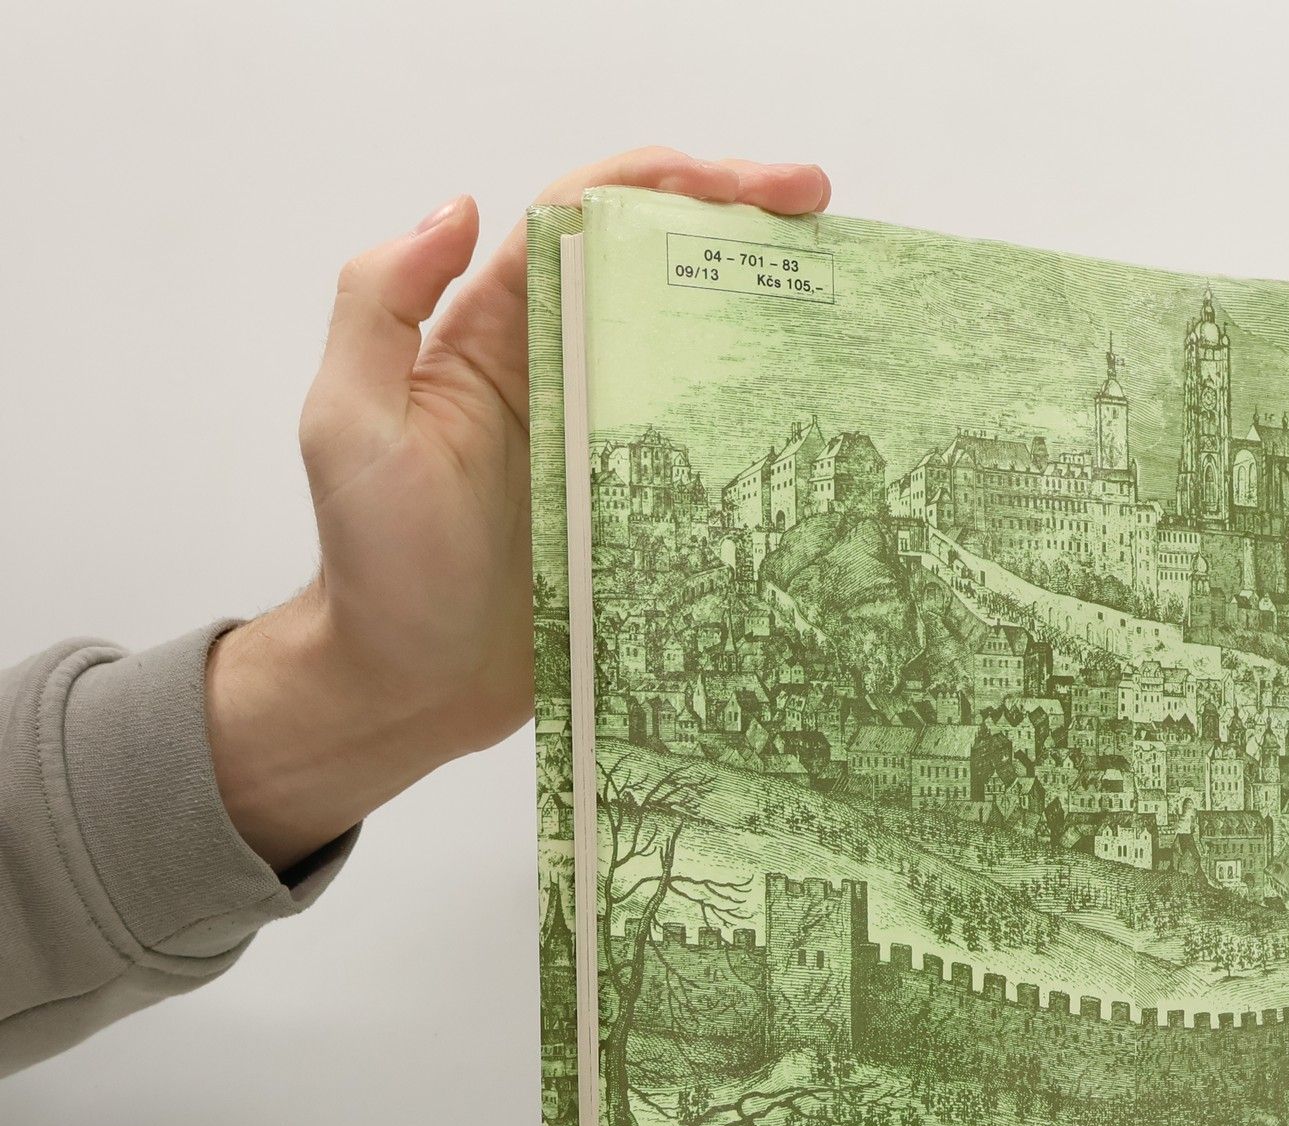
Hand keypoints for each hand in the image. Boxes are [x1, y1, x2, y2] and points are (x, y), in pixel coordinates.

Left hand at [206, 147, 830, 870]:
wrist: (409, 685)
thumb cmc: (375, 563)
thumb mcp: (348, 423)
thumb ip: (379, 305)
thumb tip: (462, 206)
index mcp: (495, 332)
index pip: (586, 221)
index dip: (667, 182)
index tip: (754, 184)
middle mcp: (559, 371)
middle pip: (656, 266)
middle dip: (738, 222)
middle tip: (825, 211)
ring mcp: (605, 442)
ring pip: (693, 348)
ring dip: (764, 308)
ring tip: (843, 293)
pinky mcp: (639, 511)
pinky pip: (706, 450)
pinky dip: (758, 421)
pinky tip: (814, 412)